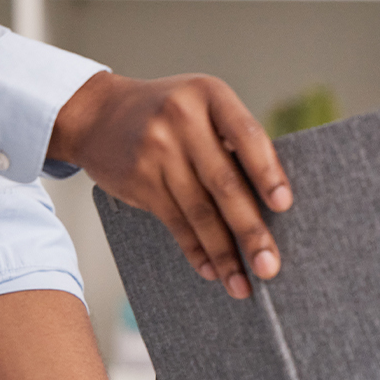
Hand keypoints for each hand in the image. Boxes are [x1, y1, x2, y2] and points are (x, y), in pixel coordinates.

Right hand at [50, 72, 292, 300]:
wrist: (96, 114)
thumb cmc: (169, 115)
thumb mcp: (202, 107)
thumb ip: (234, 141)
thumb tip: (274, 206)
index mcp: (210, 95)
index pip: (247, 135)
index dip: (267, 172)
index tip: (284, 205)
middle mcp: (183, 119)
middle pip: (224, 183)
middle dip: (250, 231)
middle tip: (270, 267)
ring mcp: (157, 150)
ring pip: (199, 211)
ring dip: (224, 254)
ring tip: (243, 285)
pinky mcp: (139, 179)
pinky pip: (175, 222)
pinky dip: (196, 250)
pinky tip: (212, 271)